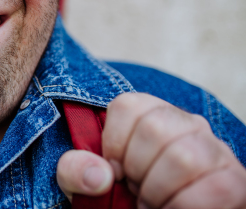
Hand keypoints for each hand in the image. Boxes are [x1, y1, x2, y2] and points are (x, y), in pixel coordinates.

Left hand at [57, 93, 245, 207]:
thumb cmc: (123, 196)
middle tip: (136, 190)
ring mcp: (215, 150)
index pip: (129, 106)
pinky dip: (183, 206)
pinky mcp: (235, 180)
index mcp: (150, 115)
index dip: (114, 143)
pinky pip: (213, 188)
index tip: (114, 171)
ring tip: (153, 202)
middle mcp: (186, 124)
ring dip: (159, 190)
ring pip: (184, 156)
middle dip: (136, 168)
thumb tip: (98, 175)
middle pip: (155, 127)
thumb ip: (75, 171)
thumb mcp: (90, 182)